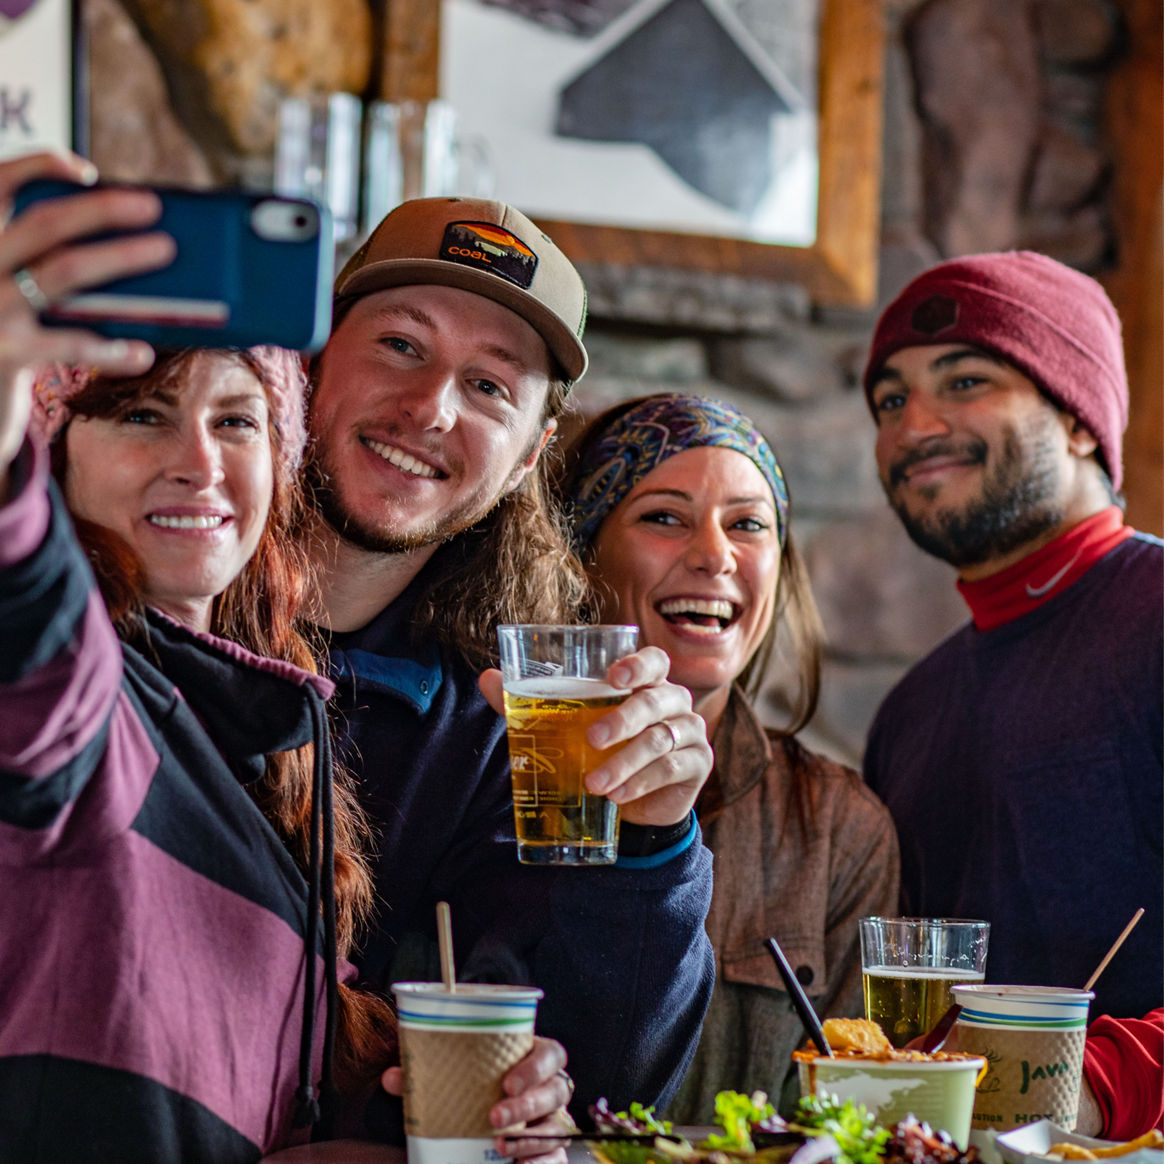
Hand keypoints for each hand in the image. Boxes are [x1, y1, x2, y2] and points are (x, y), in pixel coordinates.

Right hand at [0, 151, 173, 475]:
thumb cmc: (4, 339)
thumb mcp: (12, 293)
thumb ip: (44, 265)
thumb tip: (124, 246)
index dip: (37, 166)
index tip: (87, 169)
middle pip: (43, 224)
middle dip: (100, 209)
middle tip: (151, 205)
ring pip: (63, 272)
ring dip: (119, 257)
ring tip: (164, 250)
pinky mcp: (6, 353)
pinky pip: (69, 344)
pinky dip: (111, 347)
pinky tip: (143, 351)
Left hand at [380, 1036, 574, 1163]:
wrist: (482, 1123)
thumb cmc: (475, 1088)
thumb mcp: (456, 1078)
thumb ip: (428, 1075)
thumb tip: (393, 1078)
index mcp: (532, 1059)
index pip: (550, 1054)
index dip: (536, 1068)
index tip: (507, 1083)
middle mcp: (548, 1088)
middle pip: (555, 1091)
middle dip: (527, 1106)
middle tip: (494, 1118)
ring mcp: (552, 1119)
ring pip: (556, 1126)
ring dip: (530, 1139)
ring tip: (499, 1147)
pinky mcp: (551, 1149)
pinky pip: (557, 1157)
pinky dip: (544, 1163)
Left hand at [479, 645, 712, 827]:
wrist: (634, 803)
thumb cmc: (599, 751)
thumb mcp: (566, 726)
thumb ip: (532, 701)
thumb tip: (486, 678)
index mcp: (647, 682)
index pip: (654, 660)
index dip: (638, 664)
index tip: (613, 677)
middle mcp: (674, 701)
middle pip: (657, 699)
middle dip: (623, 719)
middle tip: (591, 739)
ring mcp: (691, 732)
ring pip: (662, 739)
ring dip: (625, 762)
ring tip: (594, 783)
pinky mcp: (697, 764)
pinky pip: (673, 768)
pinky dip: (642, 783)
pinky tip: (617, 796)